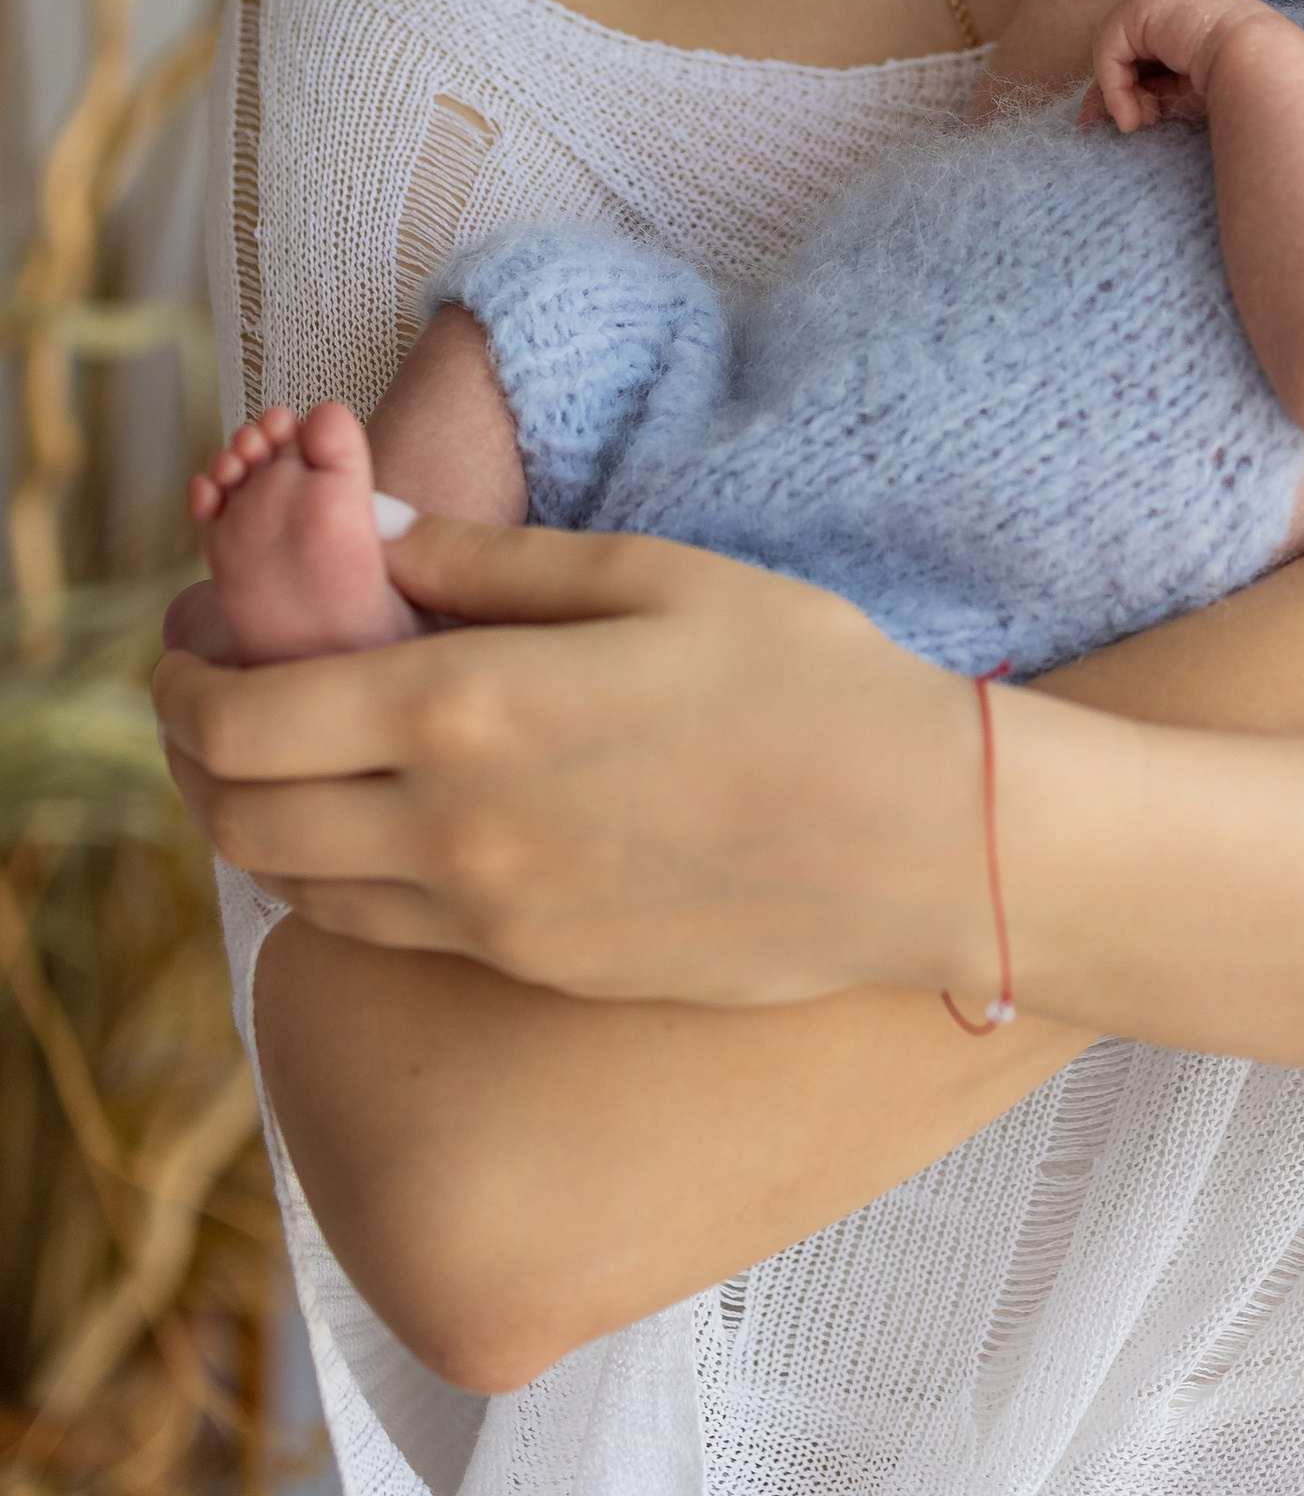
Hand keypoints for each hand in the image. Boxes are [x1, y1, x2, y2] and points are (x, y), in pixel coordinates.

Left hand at [156, 527, 993, 1007]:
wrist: (919, 840)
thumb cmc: (806, 677)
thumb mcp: (652, 575)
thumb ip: (491, 561)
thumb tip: (371, 534)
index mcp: (466, 711)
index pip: (241, 716)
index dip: (182, 676)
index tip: (186, 635)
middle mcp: (451, 833)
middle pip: (239, 815)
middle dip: (193, 750)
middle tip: (213, 690)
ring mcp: (490, 921)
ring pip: (296, 889)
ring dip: (259, 818)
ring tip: (290, 751)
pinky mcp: (536, 972)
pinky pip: (385, 931)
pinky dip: (342, 875)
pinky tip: (390, 816)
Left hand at [1087, 0, 1274, 127]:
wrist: (1263, 62)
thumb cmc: (1243, 83)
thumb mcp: (1191, 91)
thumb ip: (1156, 93)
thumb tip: (1115, 115)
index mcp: (1194, 15)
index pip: (1150, 52)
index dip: (1137, 87)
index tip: (1134, 121)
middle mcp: (1174, 0)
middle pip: (1129, 50)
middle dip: (1119, 91)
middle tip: (1129, 125)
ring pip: (1117, 52)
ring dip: (1120, 94)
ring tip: (1138, 123)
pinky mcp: (1141, 6)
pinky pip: (1110, 52)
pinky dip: (1114, 88)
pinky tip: (1132, 116)